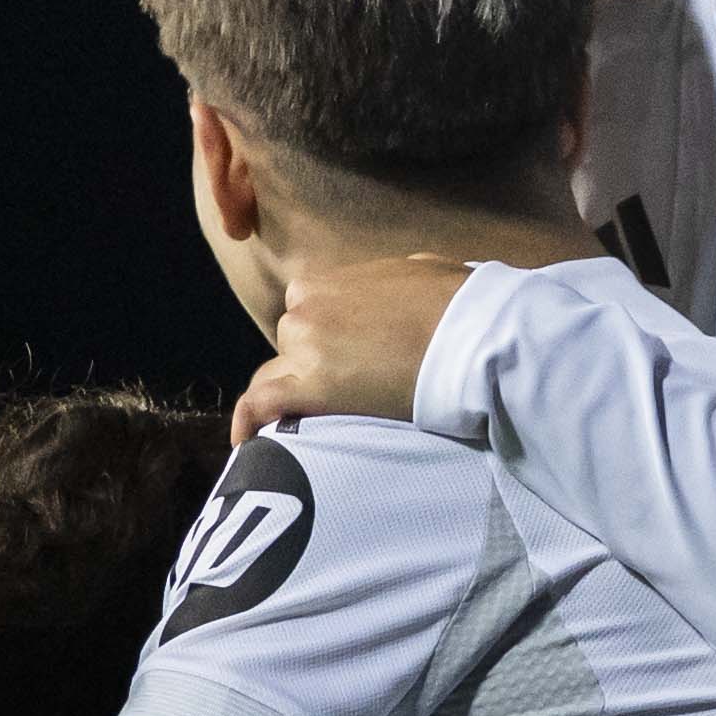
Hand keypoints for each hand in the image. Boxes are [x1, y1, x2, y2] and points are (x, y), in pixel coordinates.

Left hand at [232, 251, 464, 434]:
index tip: (338, 359)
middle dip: (310, 367)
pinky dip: (248, 422)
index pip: (302, 315)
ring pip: (276, 377)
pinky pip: (261, 405)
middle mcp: (305, 310)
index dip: (320, 340)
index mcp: (322, 280)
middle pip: (290, 347)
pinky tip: (244, 444)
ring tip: (302, 424)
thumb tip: (399, 291)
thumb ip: (387, 283)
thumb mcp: (415, 271)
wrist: (472, 334)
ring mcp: (305, 348)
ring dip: (291, 397)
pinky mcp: (312, 387)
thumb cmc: (455, 302)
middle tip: (343, 392)